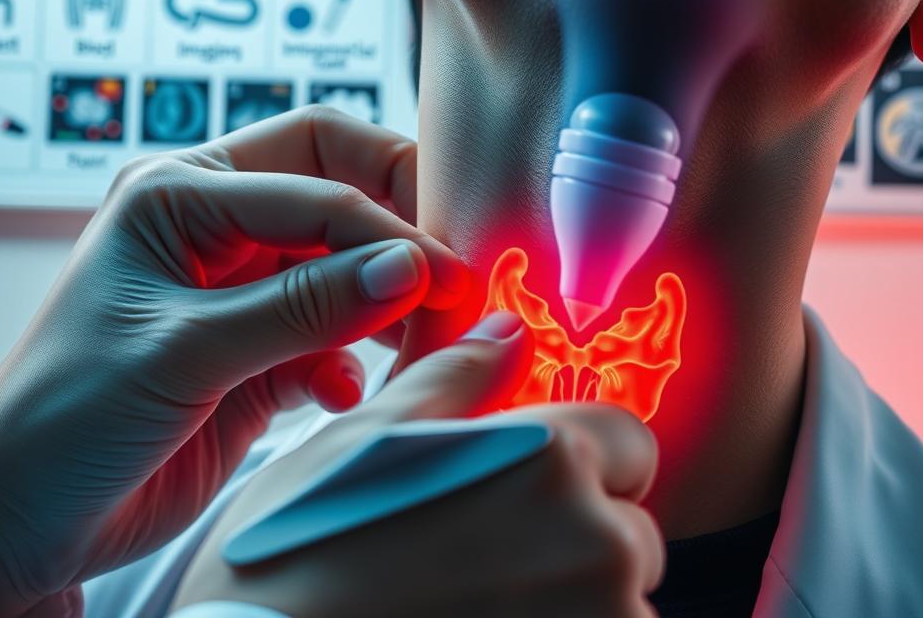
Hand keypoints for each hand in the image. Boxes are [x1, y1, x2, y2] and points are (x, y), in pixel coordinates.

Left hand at [0, 107, 470, 615]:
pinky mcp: (260, 353)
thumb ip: (304, 308)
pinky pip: (336, 334)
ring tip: (425, 342)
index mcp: (181, 193)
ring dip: (389, 301)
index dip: (389, 225)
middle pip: (341, 191)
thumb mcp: (184, 352)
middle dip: (400, 234)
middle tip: (453, 288)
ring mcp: (242, 290)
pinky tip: (344, 394)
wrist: (18, 517)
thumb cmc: (64, 416)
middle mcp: (217, 227)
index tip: (447, 278)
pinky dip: (355, 360)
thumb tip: (413, 268)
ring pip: (348, 264)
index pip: (318, 176)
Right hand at [174, 311, 664, 617]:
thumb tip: (508, 332)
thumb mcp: (361, 442)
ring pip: (617, 605)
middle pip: (629, 534)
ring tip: (473, 607)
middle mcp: (594, 544)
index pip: (631, 445)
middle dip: (576, 544)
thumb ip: (455, 381)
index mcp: (548, 458)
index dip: (579, 465)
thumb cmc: (291, 556)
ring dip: (569, 606)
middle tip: (483, 563)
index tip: (525, 493)